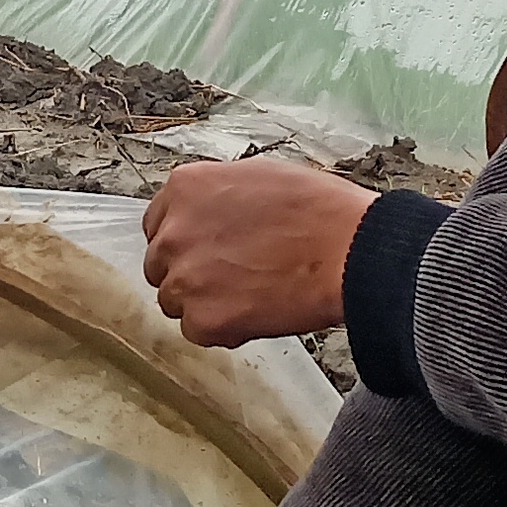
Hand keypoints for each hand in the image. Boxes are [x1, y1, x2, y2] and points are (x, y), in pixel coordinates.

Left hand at [140, 156, 373, 346]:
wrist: (348, 248)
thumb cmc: (318, 210)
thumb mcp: (256, 175)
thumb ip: (216, 197)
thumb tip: (210, 215)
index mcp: (184, 189)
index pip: (157, 224)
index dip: (185, 241)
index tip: (204, 249)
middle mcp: (173, 234)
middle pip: (161, 265)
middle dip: (190, 272)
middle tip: (231, 275)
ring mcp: (184, 279)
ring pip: (175, 301)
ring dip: (204, 302)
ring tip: (250, 293)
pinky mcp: (203, 319)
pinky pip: (197, 331)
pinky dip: (223, 328)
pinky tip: (256, 311)